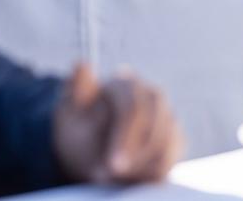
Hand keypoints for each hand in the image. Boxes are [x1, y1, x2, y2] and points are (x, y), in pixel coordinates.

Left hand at [53, 63, 180, 184]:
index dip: (126, 137)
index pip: (133, 106)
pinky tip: (129, 179)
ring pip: (168, 142)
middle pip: (158, 122)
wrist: (87, 151)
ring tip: (115, 179)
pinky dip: (151, 172)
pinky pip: (170, 157)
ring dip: (141, 166)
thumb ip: (76, 92)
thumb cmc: (77, 131)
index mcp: (123, 83)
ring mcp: (165, 116)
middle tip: (116, 175)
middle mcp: (151, 95)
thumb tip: (82, 64)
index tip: (112, 165)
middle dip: (137, 154)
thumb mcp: (69, 115)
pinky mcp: (173, 138)